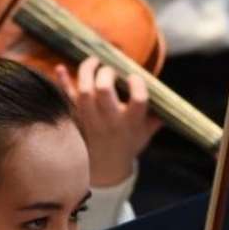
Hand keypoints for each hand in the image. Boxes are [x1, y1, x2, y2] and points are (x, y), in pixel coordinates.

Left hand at [53, 56, 160, 186]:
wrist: (106, 167)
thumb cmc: (129, 143)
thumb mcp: (146, 132)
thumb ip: (157, 114)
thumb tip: (168, 96)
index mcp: (131, 122)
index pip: (138, 99)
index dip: (137, 83)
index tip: (135, 76)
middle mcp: (110, 120)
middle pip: (104, 90)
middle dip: (106, 72)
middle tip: (110, 69)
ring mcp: (91, 119)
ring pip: (84, 91)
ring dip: (86, 71)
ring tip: (93, 61)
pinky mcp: (77, 118)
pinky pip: (67, 98)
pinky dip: (62, 82)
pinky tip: (60, 68)